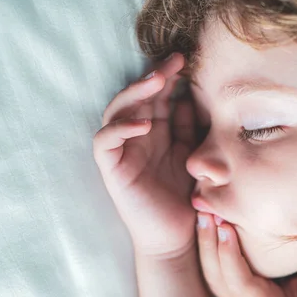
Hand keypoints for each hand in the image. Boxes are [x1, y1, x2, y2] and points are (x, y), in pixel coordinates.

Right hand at [94, 53, 197, 257]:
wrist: (176, 236)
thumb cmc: (183, 196)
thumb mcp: (191, 155)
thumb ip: (187, 128)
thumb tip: (189, 96)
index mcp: (155, 131)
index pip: (156, 96)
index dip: (167, 76)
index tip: (186, 60)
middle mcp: (135, 137)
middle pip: (135, 97)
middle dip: (153, 76)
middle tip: (174, 61)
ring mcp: (121, 151)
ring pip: (116, 111)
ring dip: (135, 93)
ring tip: (157, 82)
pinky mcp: (111, 170)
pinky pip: (105, 142)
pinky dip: (120, 128)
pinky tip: (143, 124)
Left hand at [196, 213, 296, 296]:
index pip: (239, 280)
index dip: (230, 254)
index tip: (226, 228)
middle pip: (215, 272)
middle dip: (209, 241)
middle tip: (207, 211)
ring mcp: (228, 295)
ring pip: (208, 268)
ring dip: (203, 240)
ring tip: (202, 212)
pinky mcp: (224, 287)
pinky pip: (209, 266)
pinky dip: (204, 244)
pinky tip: (205, 222)